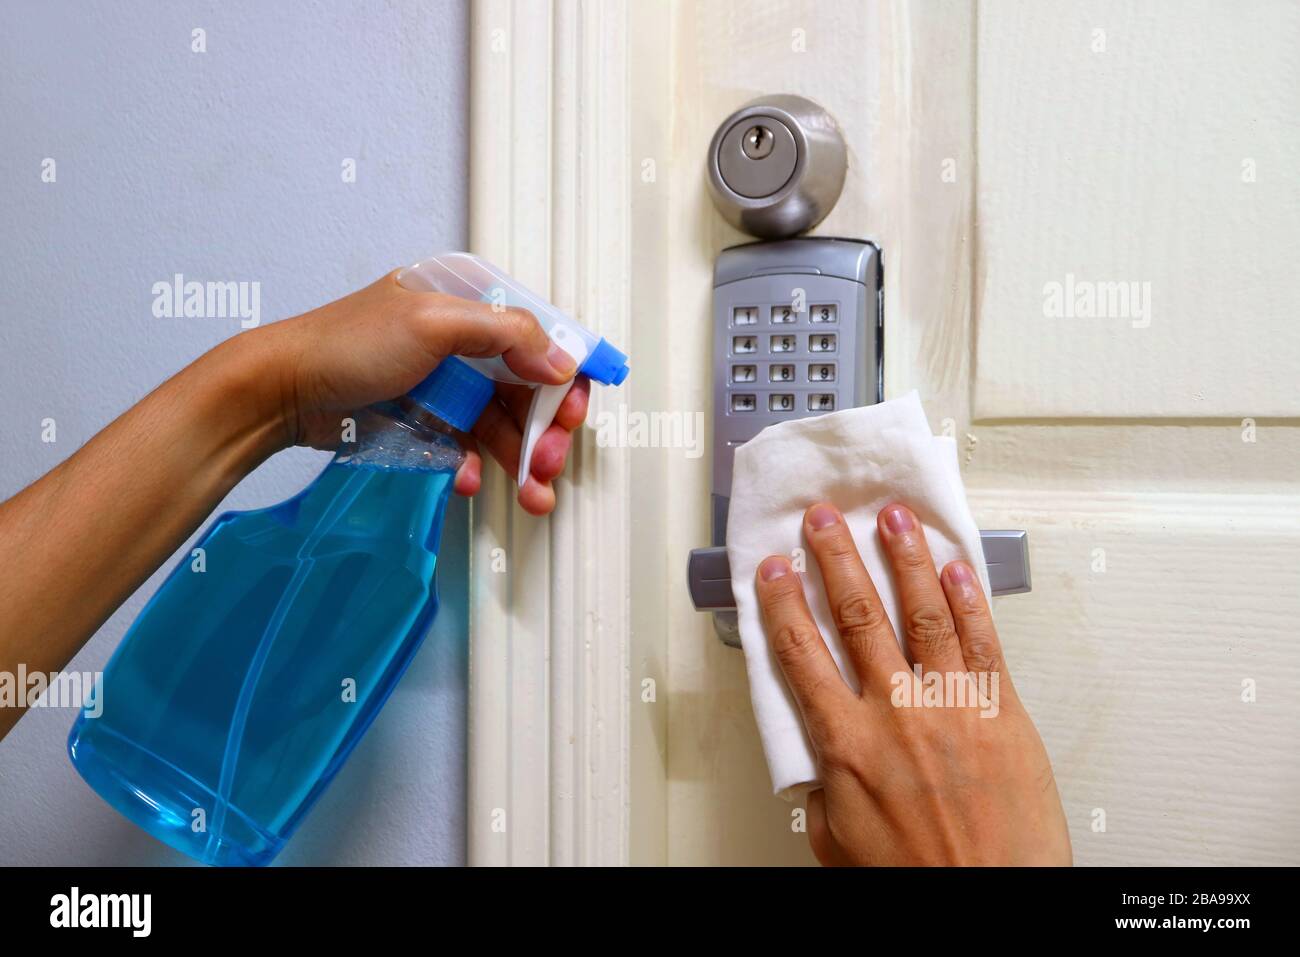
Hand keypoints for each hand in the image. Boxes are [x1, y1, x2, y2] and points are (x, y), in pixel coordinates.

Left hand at [252, 271, 588, 514]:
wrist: (281, 391)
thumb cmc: (343, 344)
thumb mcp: (432, 323)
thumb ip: (504, 333)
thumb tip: (560, 358)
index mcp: (466, 302)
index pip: (537, 335)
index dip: (565, 374)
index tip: (574, 411)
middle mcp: (461, 340)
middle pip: (527, 387)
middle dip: (544, 428)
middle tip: (549, 459)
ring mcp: (444, 381)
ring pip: (502, 422)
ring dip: (522, 458)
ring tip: (534, 491)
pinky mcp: (426, 417)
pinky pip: (467, 443)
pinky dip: (477, 464)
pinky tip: (474, 479)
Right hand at [755, 502, 1071, 865]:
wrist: (992, 902)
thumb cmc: (918, 880)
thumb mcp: (837, 839)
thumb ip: (824, 782)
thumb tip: (820, 754)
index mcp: (846, 744)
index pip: (801, 652)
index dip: (783, 603)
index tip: (774, 571)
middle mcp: (896, 713)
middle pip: (858, 615)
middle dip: (836, 557)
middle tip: (824, 518)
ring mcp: (953, 706)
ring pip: (923, 612)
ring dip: (904, 557)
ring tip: (894, 517)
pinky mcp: (1001, 711)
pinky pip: (982, 641)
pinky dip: (969, 600)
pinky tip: (956, 569)